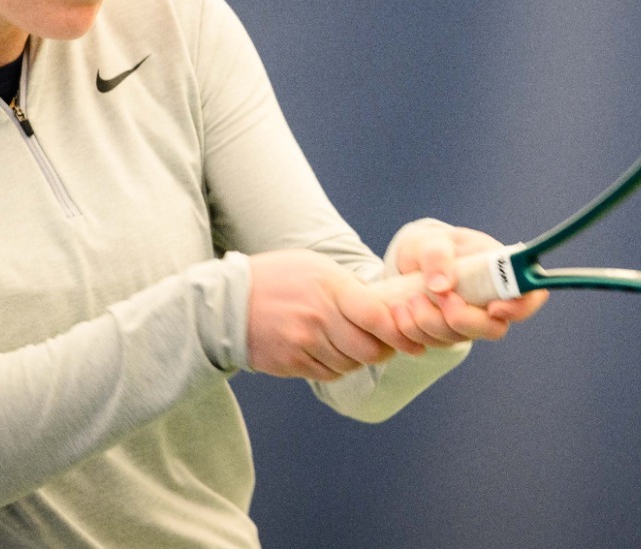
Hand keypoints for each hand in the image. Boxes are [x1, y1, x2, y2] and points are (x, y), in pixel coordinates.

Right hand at [245, 248, 421, 380]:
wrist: (226, 303)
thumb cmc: (277, 277)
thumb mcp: (315, 267)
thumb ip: (349, 287)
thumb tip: (382, 305)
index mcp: (329, 288)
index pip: (375, 316)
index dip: (399, 332)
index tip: (414, 341)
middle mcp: (319, 318)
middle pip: (368, 349)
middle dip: (383, 351)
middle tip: (387, 345)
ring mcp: (304, 344)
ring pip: (350, 365)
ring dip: (359, 360)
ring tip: (355, 346)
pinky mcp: (291, 364)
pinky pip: (328, 374)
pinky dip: (338, 368)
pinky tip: (332, 354)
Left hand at [383, 221, 549, 347]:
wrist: (409, 262)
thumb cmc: (431, 246)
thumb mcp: (431, 241)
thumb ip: (437, 256)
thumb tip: (442, 284)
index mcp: (501, 272)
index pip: (530, 296)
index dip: (520, 307)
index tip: (494, 307)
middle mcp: (491, 301)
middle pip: (494, 329)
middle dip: (462, 319)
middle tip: (439, 296)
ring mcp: (470, 320)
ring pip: (459, 338)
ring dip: (429, 323)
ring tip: (408, 298)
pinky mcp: (446, 333)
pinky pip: (434, 343)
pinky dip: (413, 330)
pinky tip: (400, 310)